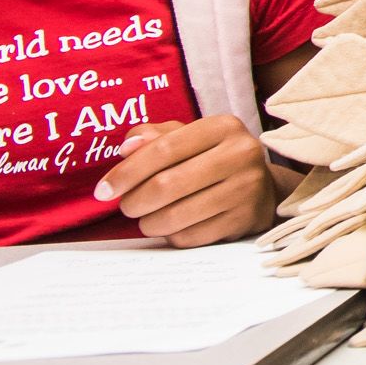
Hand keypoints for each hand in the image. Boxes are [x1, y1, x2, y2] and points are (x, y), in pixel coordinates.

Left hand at [96, 118, 282, 244]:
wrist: (261, 186)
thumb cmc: (212, 158)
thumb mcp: (188, 137)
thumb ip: (154, 137)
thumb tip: (126, 148)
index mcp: (224, 127)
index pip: (163, 149)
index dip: (126, 172)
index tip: (104, 190)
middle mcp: (242, 154)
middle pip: (166, 185)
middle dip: (134, 201)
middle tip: (126, 206)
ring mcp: (247, 189)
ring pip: (175, 216)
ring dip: (149, 222)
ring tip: (147, 218)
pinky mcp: (246, 220)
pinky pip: (191, 237)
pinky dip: (171, 236)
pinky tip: (172, 227)